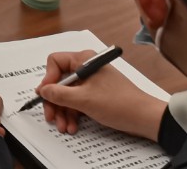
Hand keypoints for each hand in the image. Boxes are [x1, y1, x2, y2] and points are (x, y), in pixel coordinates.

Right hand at [37, 50, 165, 141]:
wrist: (144, 118)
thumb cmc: (118, 103)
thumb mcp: (84, 100)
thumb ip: (59, 94)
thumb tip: (42, 90)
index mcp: (83, 60)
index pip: (55, 62)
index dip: (48, 79)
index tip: (44, 96)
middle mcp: (86, 67)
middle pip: (60, 81)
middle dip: (55, 102)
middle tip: (51, 117)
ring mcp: (91, 82)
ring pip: (68, 94)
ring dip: (63, 112)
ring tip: (64, 127)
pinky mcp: (96, 95)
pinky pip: (77, 101)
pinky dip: (73, 114)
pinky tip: (72, 125)